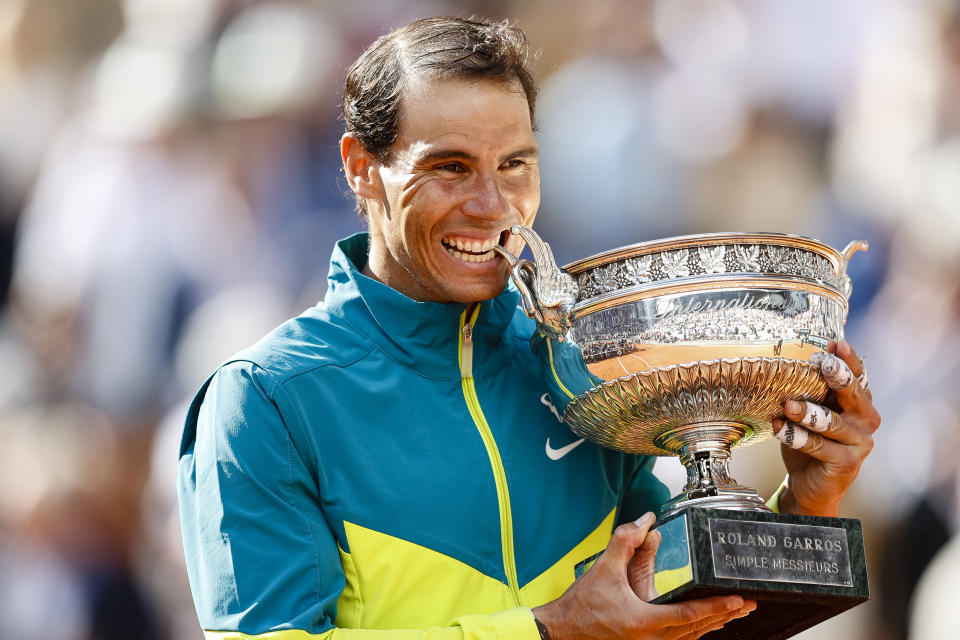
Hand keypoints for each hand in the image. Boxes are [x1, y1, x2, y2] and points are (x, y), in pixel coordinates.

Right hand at [532, 512, 755, 639]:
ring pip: (690, 637)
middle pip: (697, 628)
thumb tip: (647, 522)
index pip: (690, 614)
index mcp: (644, 621)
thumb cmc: (583, 605)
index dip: (716, 606)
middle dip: (724, 614)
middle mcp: (651, 639)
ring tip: (734, 612)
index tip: (737, 599)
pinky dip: (696, 630)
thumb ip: (626, 541)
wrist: (564, 631)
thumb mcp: (604, 568)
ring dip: (713, 624)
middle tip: (747, 602)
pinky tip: (705, 624)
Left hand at [774, 340, 880, 516]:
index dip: (847, 359)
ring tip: (787, 405)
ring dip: (807, 412)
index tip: (834, 343)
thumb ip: (807, 392)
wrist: (809, 484)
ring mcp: (860, 442)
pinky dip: (796, 437)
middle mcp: (865, 419)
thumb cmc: (808, 441)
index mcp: (858, 402)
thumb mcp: (809, 412)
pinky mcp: (847, 462)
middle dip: (837, 376)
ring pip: (831, 422)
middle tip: (821, 363)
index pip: (857, 375)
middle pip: (853, 393)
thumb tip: (785, 364)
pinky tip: (778, 429)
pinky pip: (818, 446)